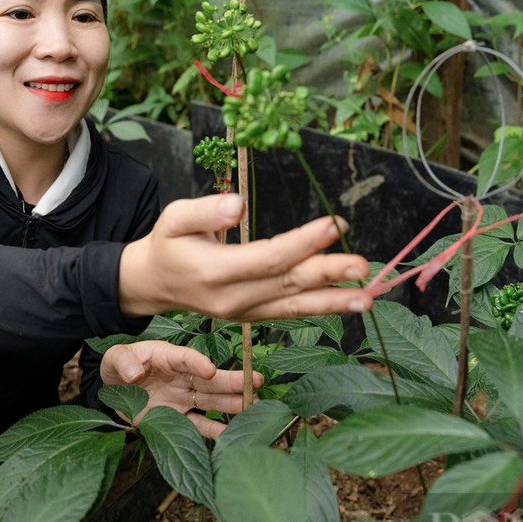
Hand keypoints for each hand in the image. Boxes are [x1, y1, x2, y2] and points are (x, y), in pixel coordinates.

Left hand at [100, 339, 262, 438]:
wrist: (115, 388)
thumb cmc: (119, 366)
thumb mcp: (115, 359)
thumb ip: (123, 362)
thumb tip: (134, 374)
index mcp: (168, 358)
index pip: (185, 359)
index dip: (197, 363)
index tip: (210, 370)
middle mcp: (181, 377)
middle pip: (209, 380)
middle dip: (232, 381)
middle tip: (256, 382)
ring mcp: (182, 398)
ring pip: (211, 401)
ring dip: (231, 404)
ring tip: (254, 406)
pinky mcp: (178, 417)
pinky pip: (198, 425)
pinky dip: (213, 431)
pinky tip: (230, 435)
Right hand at [119, 194, 371, 320]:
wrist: (154, 284)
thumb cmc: (168, 244)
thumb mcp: (173, 218)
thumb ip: (204, 210)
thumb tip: (238, 204)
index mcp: (215, 272)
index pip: (269, 258)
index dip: (305, 242)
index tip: (335, 224)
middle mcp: (234, 299)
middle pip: (289, 285)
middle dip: (330, 275)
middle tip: (364, 266)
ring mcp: (245, 313)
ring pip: (295, 307)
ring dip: (334, 302)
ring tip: (368, 298)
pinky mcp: (254, 316)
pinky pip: (291, 313)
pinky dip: (321, 308)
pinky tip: (348, 302)